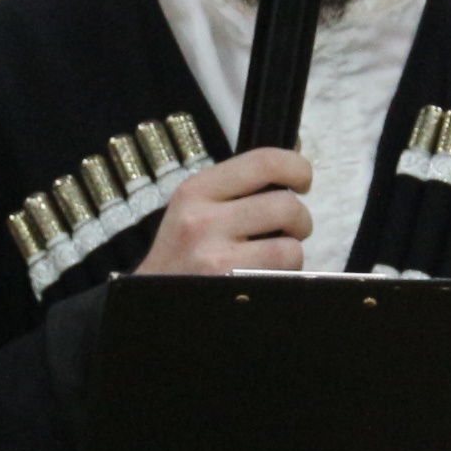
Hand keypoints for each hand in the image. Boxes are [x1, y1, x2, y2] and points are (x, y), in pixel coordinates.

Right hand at [137, 148, 313, 275]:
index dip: (296, 167)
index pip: (263, 161)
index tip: (302, 180)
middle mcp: (202, 220)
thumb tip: (295, 148)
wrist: (148, 302)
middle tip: (290, 230)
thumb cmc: (181, 254)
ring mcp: (215, 258)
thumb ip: (241, 183)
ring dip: (293, 253)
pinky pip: (282, 276)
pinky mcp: (230, 289)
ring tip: (274, 258)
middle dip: (300, 220)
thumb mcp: (196, 208)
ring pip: (291, 246)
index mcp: (196, 191)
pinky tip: (265, 279)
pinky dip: (285, 277)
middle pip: (286, 205)